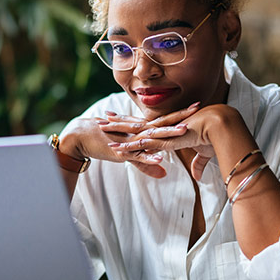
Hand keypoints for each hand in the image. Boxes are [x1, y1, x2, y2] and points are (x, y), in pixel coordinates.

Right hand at [58, 115, 188, 177]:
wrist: (81, 136)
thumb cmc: (105, 141)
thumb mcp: (128, 152)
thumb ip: (146, 162)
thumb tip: (163, 173)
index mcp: (141, 128)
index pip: (164, 119)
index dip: (180, 114)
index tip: (197, 106)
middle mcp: (137, 130)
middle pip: (162, 123)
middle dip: (180, 116)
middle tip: (198, 107)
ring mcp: (130, 140)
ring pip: (152, 137)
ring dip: (168, 134)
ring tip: (183, 131)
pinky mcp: (122, 152)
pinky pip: (138, 155)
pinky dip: (148, 157)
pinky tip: (160, 158)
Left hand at [101, 104, 239, 179]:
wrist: (222, 127)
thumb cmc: (215, 137)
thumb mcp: (204, 153)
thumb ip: (198, 165)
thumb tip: (198, 176)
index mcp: (170, 128)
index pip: (147, 124)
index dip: (134, 121)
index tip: (122, 118)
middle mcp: (163, 128)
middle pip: (136, 124)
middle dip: (119, 122)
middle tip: (103, 118)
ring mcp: (162, 134)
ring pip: (134, 132)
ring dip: (117, 132)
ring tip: (101, 128)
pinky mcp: (165, 141)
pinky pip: (142, 146)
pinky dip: (129, 148)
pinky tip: (116, 149)